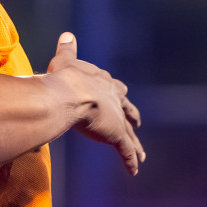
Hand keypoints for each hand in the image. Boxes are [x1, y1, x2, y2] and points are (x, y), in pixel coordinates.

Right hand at [46, 32, 144, 175]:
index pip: (115, 88)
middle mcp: (115, 100)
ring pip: (130, 135)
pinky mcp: (116, 135)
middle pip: (128, 110)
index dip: (117, 93)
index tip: (120, 93)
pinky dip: (130, 161)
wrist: (70, 93)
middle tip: (137, 122)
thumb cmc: (65, 78)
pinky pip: (125, 151)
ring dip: (135, 146)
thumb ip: (68, 49)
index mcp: (104, 83)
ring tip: (141, 156)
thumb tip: (67, 34)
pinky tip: (134, 171)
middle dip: (131, 117)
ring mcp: (117, 119)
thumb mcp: (65, 61)